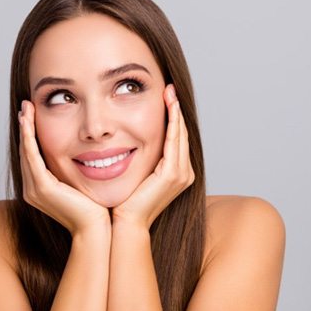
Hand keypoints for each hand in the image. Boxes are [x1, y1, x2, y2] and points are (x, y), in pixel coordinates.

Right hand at [18, 100, 110, 234]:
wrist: (96, 229)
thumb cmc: (94, 209)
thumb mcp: (80, 184)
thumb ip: (74, 170)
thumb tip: (83, 154)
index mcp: (40, 189)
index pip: (32, 156)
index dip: (31, 135)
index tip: (33, 115)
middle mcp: (32, 189)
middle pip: (26, 151)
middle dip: (26, 127)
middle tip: (27, 106)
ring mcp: (34, 190)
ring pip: (26, 151)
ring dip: (25, 128)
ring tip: (26, 108)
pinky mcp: (42, 188)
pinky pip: (32, 156)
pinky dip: (29, 137)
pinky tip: (28, 121)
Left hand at [111, 84, 194, 228]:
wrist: (126, 222)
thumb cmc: (126, 201)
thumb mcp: (137, 174)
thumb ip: (142, 159)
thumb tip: (129, 140)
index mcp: (177, 173)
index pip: (177, 139)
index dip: (173, 117)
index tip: (166, 97)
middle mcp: (185, 173)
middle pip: (181, 134)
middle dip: (176, 110)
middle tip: (170, 88)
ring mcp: (182, 174)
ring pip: (180, 134)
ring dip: (175, 112)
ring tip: (170, 92)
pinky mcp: (173, 174)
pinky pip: (174, 141)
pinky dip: (172, 123)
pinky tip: (169, 107)